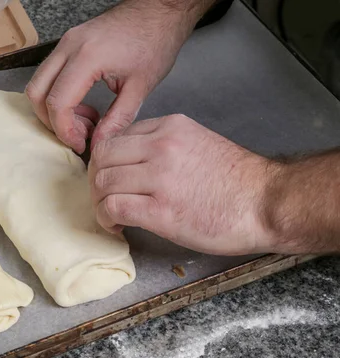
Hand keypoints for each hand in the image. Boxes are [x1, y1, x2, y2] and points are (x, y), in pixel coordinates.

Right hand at [25, 0, 209, 153]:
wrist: (159, 11)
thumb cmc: (155, 41)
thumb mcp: (140, 87)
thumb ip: (118, 119)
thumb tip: (100, 144)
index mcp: (87, 57)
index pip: (58, 103)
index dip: (65, 130)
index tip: (81, 144)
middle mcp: (69, 47)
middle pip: (37, 93)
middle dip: (52, 122)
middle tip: (79, 135)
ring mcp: (65, 43)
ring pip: (38, 83)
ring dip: (54, 109)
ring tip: (85, 120)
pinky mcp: (69, 44)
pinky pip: (49, 74)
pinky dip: (58, 96)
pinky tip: (83, 105)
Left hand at [88, 114, 277, 255]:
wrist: (266, 203)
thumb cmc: (236, 180)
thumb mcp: (198, 143)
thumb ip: (164, 145)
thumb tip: (132, 162)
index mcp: (169, 127)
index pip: (116, 137)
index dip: (106, 160)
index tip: (110, 176)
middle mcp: (161, 147)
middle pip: (102, 157)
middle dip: (96, 179)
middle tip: (104, 196)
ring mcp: (159, 178)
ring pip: (103, 182)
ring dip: (99, 201)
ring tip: (111, 213)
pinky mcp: (160, 210)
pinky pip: (113, 207)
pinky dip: (106, 218)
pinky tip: (116, 226)